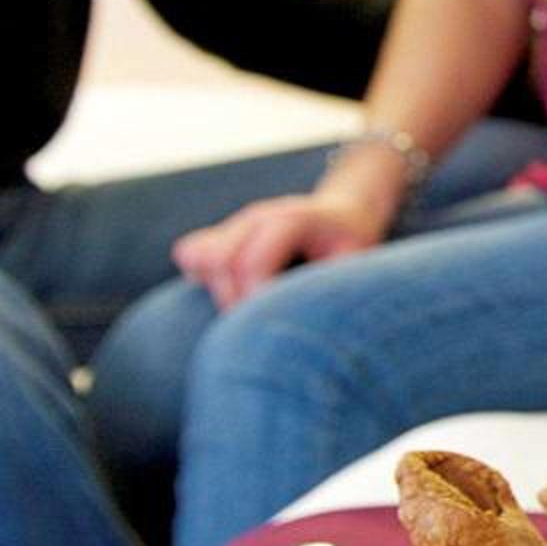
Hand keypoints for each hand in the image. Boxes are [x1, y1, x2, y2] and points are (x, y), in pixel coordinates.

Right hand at [173, 190, 388, 308]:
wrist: (344, 216)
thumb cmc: (351, 248)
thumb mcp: (355, 264)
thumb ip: (327, 286)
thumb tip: (297, 321)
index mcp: (294, 220)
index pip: (253, 262)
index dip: (254, 300)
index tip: (268, 329)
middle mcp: (259, 217)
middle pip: (222, 262)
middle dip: (234, 303)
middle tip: (257, 328)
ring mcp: (237, 223)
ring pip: (200, 256)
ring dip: (216, 292)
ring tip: (247, 312)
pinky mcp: (221, 234)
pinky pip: (191, 255)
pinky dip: (203, 280)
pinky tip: (233, 293)